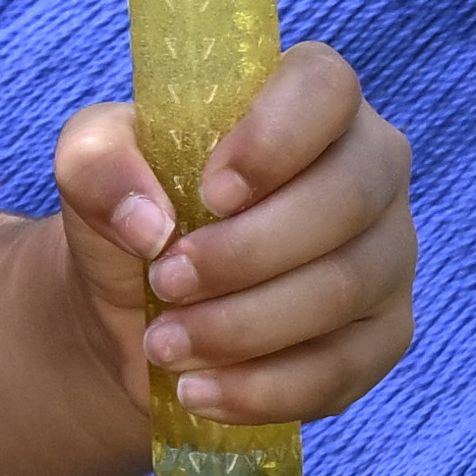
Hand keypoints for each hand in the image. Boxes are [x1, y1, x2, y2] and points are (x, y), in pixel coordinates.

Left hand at [52, 43, 414, 425]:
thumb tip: (149, 223)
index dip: (276, 137)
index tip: (209, 191)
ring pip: (343, 291)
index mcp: (304, 103)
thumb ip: (97, 161)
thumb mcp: (89, 167)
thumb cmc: (129, 208)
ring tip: (163, 342)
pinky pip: (343, 369)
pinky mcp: (383, 336)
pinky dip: (262, 387)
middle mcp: (366, 172)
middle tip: (166, 280)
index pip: (325, 86)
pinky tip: (197, 390)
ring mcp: (386, 256)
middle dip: (246, 253)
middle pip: (345, 200)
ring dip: (242, 326)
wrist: (133, 305)